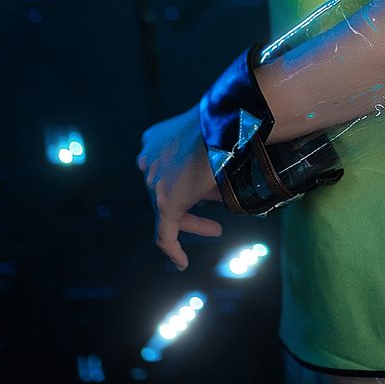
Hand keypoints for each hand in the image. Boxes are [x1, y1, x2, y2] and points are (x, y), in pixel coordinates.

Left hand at [137, 107, 224, 269]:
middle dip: (192, 199)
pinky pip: (164, 233)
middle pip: (168, 189)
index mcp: (155, 141)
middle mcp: (149, 160)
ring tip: (215, 229)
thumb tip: (234, 157)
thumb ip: (212, 147)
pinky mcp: (165, 202)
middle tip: (213, 205)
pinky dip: (172, 249)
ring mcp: (155, 182)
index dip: (188, 179)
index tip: (203, 188)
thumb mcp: (213, 134)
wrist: (222, 123)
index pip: (168, 166)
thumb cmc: (226, 121)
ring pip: (169, 210)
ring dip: (193, 220)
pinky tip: (182, 262)